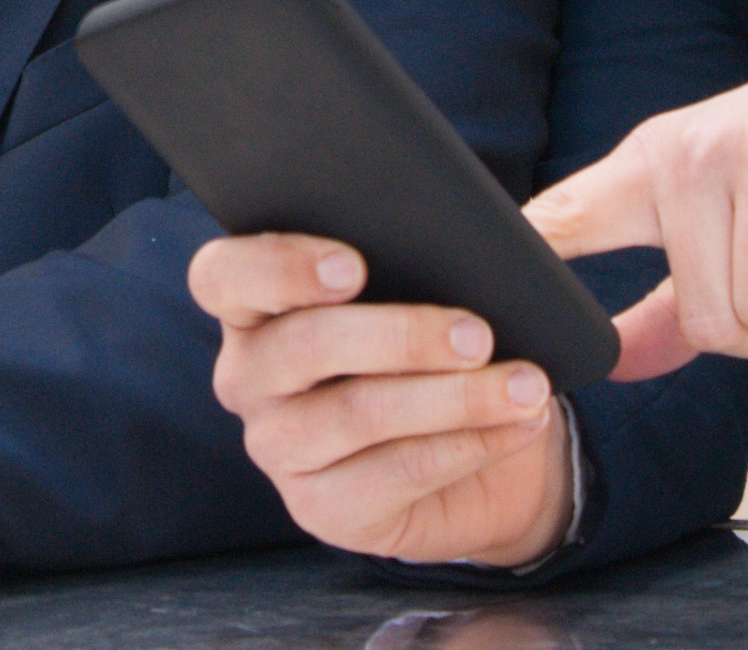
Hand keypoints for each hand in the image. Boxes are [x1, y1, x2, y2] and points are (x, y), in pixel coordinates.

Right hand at [189, 233, 570, 568]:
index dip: (279, 266)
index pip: (223, 276)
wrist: (470, 453)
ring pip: (357, 412)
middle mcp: (249, 376)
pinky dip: (470, 444)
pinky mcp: (322, 509)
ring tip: (524, 384)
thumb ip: (436, 251)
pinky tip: (517, 423)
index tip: (354, 266)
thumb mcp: (429, 286)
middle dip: (402, 335)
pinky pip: (398, 473)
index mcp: (253, 303)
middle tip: (478, 332)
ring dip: (454, 397)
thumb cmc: (433, 347)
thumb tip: (489, 237)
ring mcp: (278, 448)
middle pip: (303, 344)